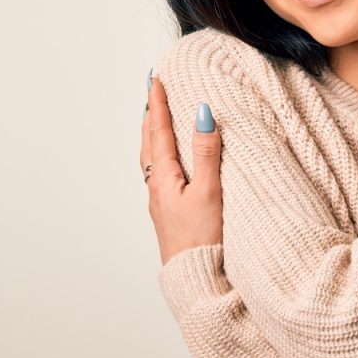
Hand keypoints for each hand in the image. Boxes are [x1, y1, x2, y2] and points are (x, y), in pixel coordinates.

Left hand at [140, 69, 223, 265]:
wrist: (193, 278)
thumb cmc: (202, 239)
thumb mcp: (209, 192)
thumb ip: (206, 153)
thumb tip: (201, 114)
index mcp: (163, 177)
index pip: (159, 130)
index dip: (158, 103)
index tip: (155, 79)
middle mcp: (156, 186)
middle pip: (149, 141)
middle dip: (151, 113)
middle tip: (152, 90)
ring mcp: (159, 199)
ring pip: (151, 157)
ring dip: (153, 133)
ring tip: (156, 118)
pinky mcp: (167, 210)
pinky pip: (157, 171)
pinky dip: (159, 153)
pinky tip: (167, 160)